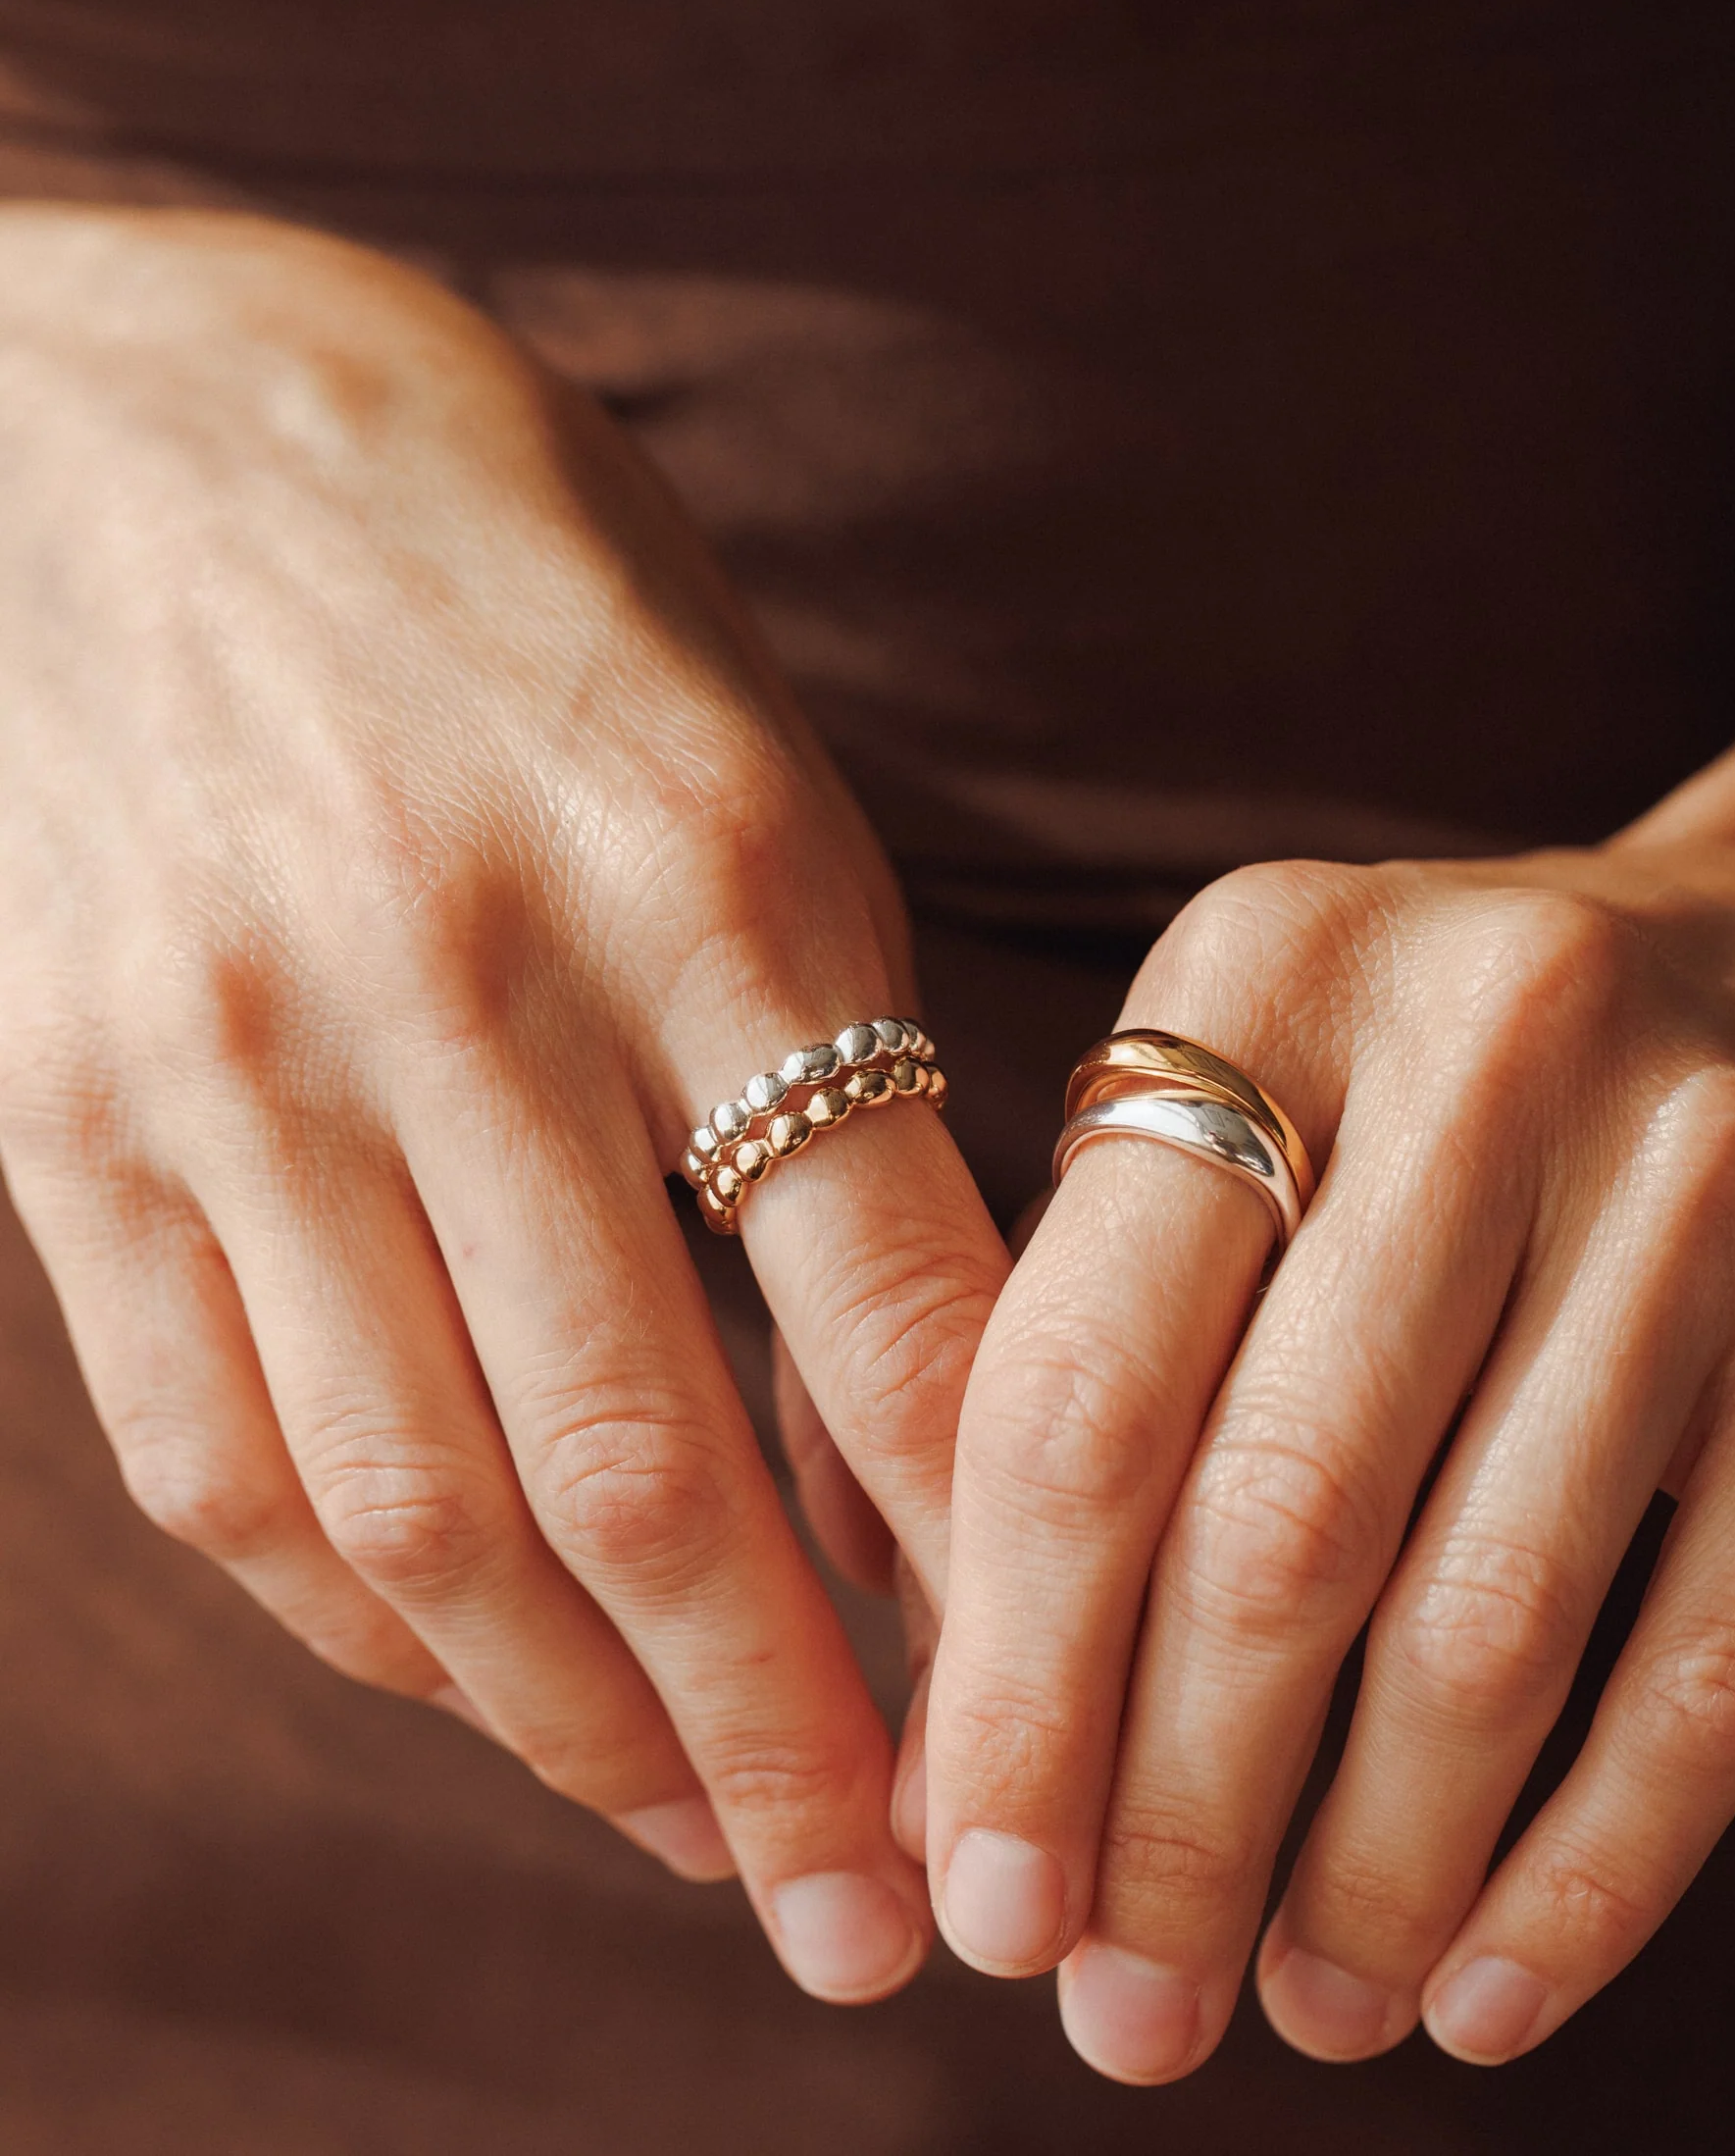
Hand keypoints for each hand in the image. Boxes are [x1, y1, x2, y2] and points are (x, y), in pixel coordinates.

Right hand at [0, 206, 1007, 1999]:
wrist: (121, 419)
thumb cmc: (507, 571)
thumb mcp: (737, 748)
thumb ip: (821, 1052)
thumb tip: (889, 1379)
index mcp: (712, 867)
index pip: (892, 1308)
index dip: (982, 1564)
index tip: (1041, 1724)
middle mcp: (472, 982)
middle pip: (647, 1468)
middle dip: (782, 1738)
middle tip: (871, 1911)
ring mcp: (243, 1058)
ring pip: (419, 1509)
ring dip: (571, 1728)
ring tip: (691, 1842)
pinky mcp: (66, 1114)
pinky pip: (216, 1450)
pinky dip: (359, 1622)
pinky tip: (470, 1687)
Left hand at [922, 765, 1734, 2074]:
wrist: (1721, 958)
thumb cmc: (1371, 1088)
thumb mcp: (1188, 1120)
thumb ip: (1036, 1362)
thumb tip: (932, 1742)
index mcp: (1258, 979)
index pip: (1084, 1386)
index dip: (1015, 1680)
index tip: (984, 1895)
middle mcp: (1484, 1052)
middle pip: (1282, 1519)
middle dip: (1181, 1813)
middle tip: (1122, 2011)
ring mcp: (1689, 1182)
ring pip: (1496, 1611)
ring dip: (1375, 1867)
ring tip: (1294, 2008)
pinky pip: (1715, 1649)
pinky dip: (1595, 1856)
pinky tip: (1483, 1986)